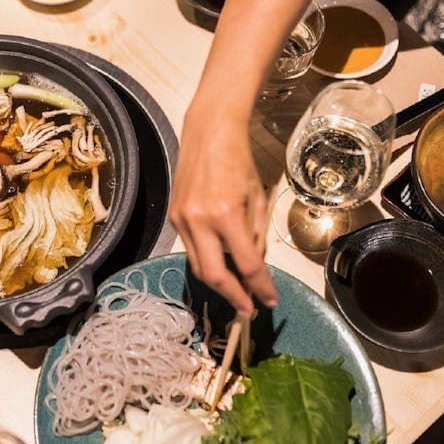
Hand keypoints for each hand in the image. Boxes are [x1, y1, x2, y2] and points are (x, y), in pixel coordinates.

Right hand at [169, 102, 277, 314]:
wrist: (208, 134)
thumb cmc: (240, 161)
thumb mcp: (258, 198)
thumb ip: (255, 235)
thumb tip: (254, 267)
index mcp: (226, 214)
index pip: (247, 264)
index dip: (260, 287)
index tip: (270, 300)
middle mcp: (199, 221)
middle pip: (214, 275)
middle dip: (233, 296)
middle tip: (248, 309)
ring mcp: (182, 220)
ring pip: (199, 265)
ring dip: (219, 282)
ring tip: (236, 291)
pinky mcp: (173, 216)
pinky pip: (191, 248)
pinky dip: (208, 259)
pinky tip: (221, 262)